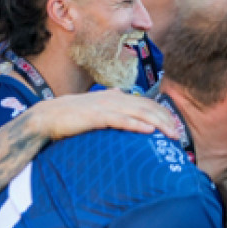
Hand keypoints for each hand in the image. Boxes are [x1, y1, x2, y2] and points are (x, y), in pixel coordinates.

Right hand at [28, 90, 173, 141]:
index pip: (146, 103)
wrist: (47, 117)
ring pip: (139, 114)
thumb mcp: (95, 105)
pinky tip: (149, 131)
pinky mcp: (97, 117)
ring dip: (158, 124)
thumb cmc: (71, 114)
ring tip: (171, 134)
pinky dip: (136, 125)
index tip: (175, 125)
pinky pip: (121, 121)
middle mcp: (114, 98)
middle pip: (147, 107)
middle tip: (179, 134)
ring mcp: (106, 107)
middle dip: (166, 120)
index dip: (163, 113)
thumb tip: (123, 93)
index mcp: (115, 96)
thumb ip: (110, 99)